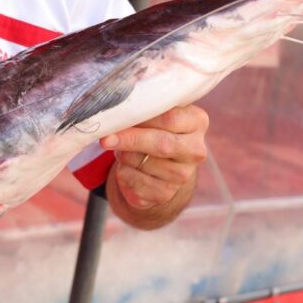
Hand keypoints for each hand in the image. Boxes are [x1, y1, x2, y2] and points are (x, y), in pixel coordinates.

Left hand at [101, 105, 208, 227]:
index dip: (143, 116)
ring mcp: (182, 176)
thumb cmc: (154, 130)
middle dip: (130, 139)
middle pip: (160, 144)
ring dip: (123, 155)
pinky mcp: (164, 194)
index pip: (171, 117)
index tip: (121, 114)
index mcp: (197, 122)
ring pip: (142, 163)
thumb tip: (118, 109)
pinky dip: (122, 172)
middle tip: (106, 138)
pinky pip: (133, 181)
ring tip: (121, 148)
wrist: (159, 168)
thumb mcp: (157, 114)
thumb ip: (145, 109)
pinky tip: (126, 167)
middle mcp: (195, 151)